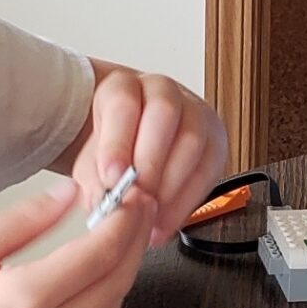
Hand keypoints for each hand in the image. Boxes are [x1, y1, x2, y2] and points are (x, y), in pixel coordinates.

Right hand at [0, 181, 152, 307]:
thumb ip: (21, 222)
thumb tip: (68, 194)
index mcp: (27, 300)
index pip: (101, 252)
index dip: (124, 216)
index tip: (130, 187)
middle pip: (117, 280)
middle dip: (134, 238)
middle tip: (136, 201)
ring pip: (109, 306)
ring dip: (123, 266)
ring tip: (121, 227)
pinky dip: (102, 290)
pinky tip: (92, 265)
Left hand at [74, 66, 228, 245]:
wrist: (134, 149)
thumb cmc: (114, 152)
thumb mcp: (91, 161)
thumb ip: (94, 179)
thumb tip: (103, 201)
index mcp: (124, 86)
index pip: (123, 103)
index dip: (117, 142)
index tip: (111, 178)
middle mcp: (162, 92)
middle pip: (164, 114)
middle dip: (150, 162)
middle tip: (137, 197)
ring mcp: (194, 114)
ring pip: (192, 140)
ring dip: (170, 185)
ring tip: (150, 215)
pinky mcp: (215, 141)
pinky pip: (209, 169)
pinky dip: (186, 202)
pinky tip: (165, 220)